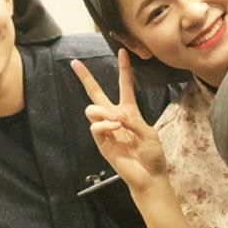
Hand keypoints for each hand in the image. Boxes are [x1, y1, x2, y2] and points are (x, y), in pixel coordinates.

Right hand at [71, 49, 167, 193]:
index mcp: (130, 112)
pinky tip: (115, 128)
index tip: (123, 51)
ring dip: (103, 112)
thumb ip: (134, 121)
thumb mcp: (149, 133)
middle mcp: (115, 118)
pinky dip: (104, 125)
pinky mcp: (101, 143)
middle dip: (85, 78)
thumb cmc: (152, 155)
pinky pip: (95, 127)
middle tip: (75, 63)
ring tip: (117, 121)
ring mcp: (107, 130)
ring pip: (92, 110)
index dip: (124, 69)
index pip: (125, 86)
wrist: (148, 176)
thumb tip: (117, 115)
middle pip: (96, 94)